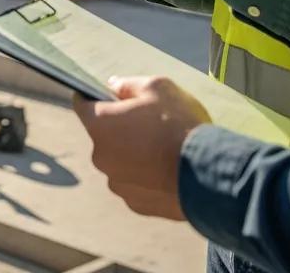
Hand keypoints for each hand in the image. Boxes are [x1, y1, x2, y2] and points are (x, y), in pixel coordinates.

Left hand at [73, 76, 210, 220]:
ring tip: (161, 149)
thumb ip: (128, 85)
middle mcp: (101, 156)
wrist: (207, 174)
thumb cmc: (178, 124)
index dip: (92, 98)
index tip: (104, 97)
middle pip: (104, 135)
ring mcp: (117, 183)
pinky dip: (145, 176)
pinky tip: (166, 170)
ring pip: (119, 161)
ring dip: (132, 154)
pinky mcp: (135, 204)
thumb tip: (113, 85)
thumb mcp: (157, 87)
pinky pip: (135, 183)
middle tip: (147, 123)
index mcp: (100, 124)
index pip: (82, 105)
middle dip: (119, 128)